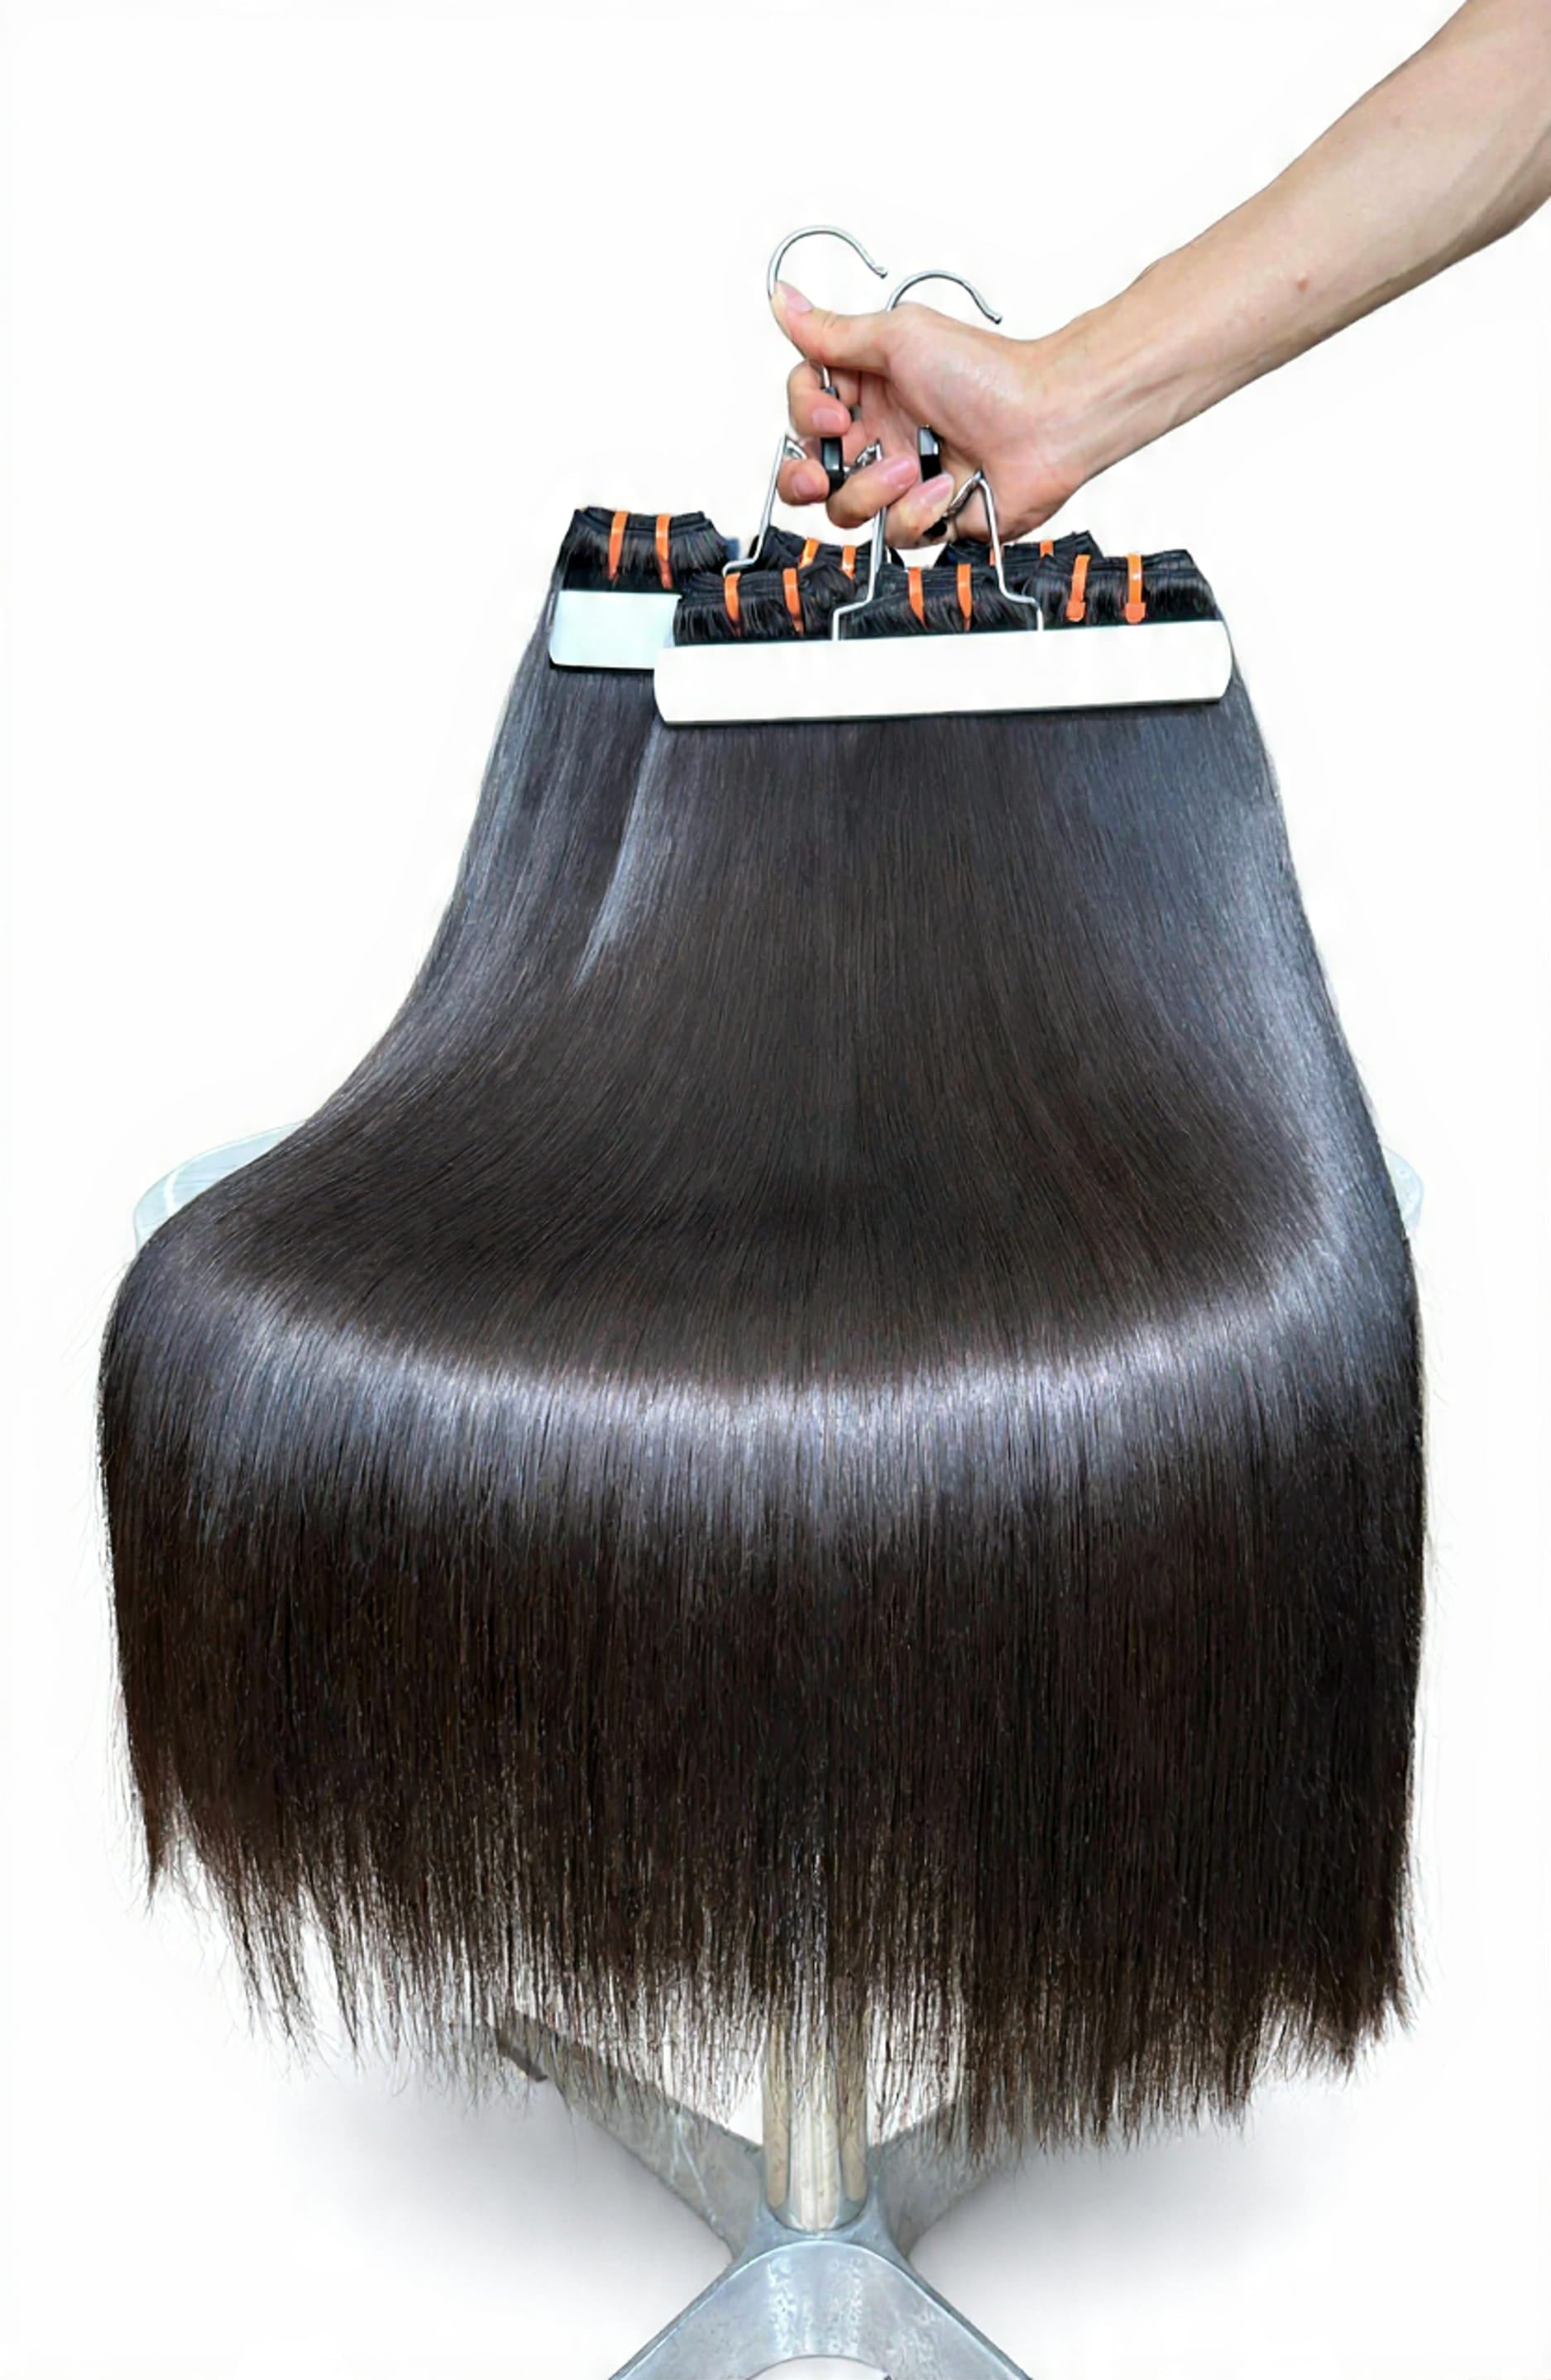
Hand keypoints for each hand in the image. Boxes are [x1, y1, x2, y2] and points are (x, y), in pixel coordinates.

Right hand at [771, 281, 1088, 546]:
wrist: (1045, 422)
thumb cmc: (988, 374)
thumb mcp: (899, 336)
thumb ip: (832, 332)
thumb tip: (783, 300)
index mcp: (869, 391)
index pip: (804, 412)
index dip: (805, 417)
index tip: (832, 414)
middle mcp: (879, 436)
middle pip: (809, 471)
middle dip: (803, 478)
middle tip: (819, 475)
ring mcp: (901, 481)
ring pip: (844, 510)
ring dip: (870, 491)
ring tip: (910, 467)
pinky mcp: (928, 518)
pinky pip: (895, 533)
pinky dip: (918, 511)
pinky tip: (948, 485)